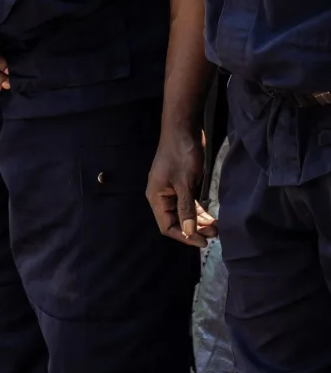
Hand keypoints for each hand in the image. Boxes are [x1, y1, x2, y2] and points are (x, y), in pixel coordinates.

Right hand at [147, 125, 215, 245]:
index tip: (204, 242)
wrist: (183, 130)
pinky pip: (189, 204)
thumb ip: (186, 209)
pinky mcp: (181, 185)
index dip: (184, 236)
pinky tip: (211, 217)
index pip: (167, 226)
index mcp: (156, 197)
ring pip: (184, 214)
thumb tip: (190, 232)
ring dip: (199, 222)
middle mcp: (162, 197)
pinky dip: (200, 212)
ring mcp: (171, 191)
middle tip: (215, 235)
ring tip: (216, 228)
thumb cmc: (181, 155)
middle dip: (195, 230)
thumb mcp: (185, 183)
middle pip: (176, 222)